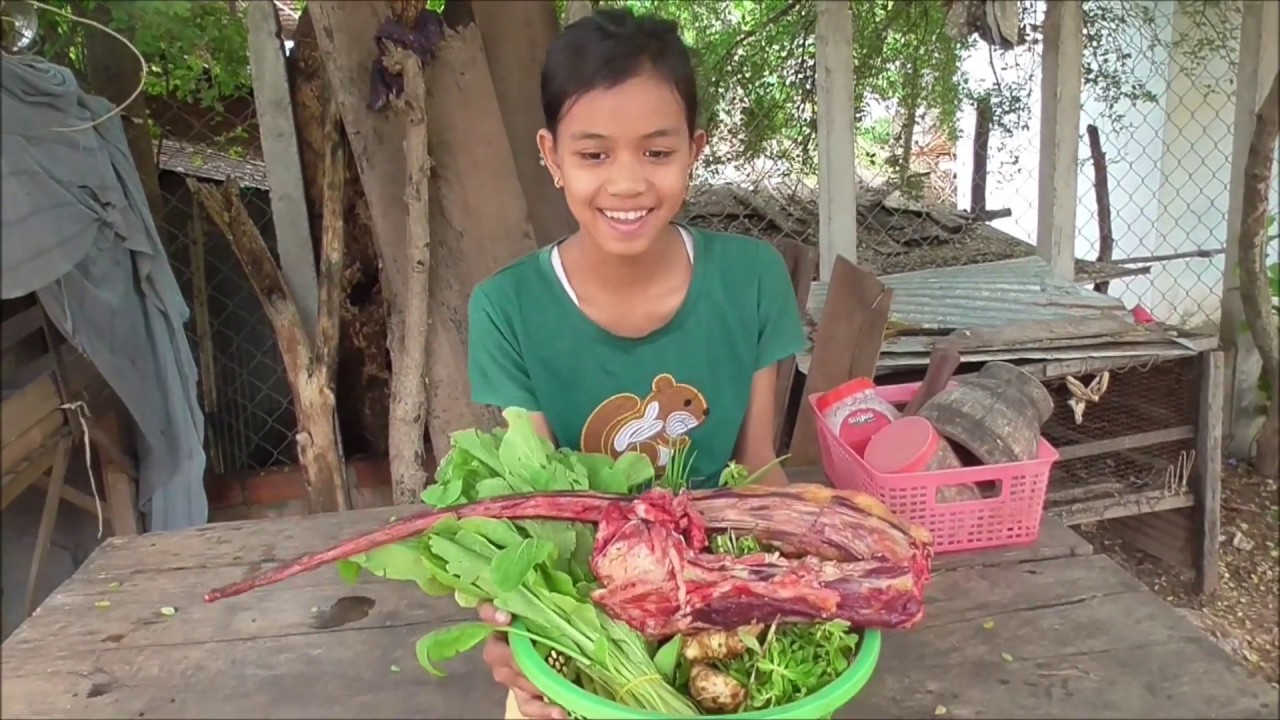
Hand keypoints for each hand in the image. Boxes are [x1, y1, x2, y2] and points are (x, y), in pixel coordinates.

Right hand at [479, 603, 567, 719]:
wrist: (567, 648)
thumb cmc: (561, 621)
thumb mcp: (562, 608)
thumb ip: (564, 600)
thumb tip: (592, 593)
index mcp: (509, 616)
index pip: (488, 610)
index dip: (491, 613)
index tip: (505, 617)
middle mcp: (502, 643)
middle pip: (494, 651)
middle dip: (514, 658)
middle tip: (532, 661)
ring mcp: (510, 670)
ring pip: (507, 678)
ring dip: (529, 683)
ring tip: (550, 688)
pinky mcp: (522, 692)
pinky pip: (525, 704)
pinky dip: (541, 710)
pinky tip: (558, 712)